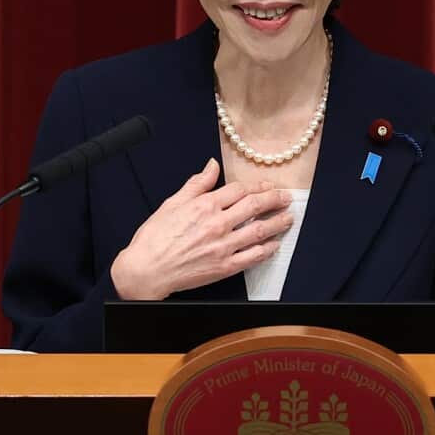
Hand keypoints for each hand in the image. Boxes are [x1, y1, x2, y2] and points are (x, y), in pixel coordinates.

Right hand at [110, 158, 293, 299]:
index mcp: (204, 205)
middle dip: (274, 199)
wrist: (146, 270)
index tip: (266, 185)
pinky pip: (253, 256)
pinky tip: (275, 245)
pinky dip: (267, 250)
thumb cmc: (154, 238)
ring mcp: (223, 246)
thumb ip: (197, 183)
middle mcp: (217, 223)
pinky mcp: (224, 267)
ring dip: (278, 222)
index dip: (256, 185)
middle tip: (286, 197)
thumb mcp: (173, 203)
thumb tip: (212, 165)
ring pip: (260, 230)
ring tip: (289, 217)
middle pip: (255, 206)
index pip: (239, 189)